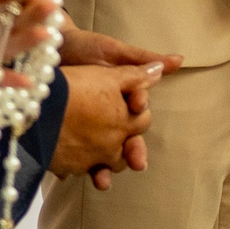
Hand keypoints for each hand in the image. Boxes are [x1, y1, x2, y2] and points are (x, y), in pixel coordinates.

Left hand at [52, 24, 179, 186]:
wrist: (49, 50)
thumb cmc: (86, 48)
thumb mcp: (114, 51)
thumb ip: (143, 60)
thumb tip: (180, 59)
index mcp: (124, 99)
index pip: (138, 111)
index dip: (139, 111)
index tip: (137, 104)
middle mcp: (109, 117)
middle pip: (125, 141)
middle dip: (133, 152)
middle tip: (138, 163)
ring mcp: (88, 129)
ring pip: (102, 156)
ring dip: (104, 170)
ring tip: (102, 180)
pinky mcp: (66, 137)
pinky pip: (70, 158)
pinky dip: (70, 168)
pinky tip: (67, 175)